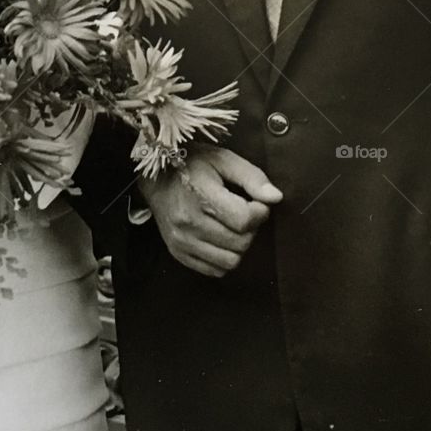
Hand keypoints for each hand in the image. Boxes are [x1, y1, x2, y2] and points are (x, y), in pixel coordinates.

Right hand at [139, 147, 281, 276]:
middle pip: (241, 243)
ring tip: (231, 227)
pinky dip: (224, 258)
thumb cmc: (193, 165)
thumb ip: (252, 177)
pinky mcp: (179, 253)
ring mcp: (182, 241)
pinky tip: (220, 238)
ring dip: (238, 246)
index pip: (244, 220)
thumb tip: (275, 198)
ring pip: (230, 261)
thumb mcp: (223, 159)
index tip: (256, 203)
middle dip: (250, 229)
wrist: (155, 177)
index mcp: (201, 195)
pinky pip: (215, 270)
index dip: (259, 212)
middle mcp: (189, 222)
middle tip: (243, 213)